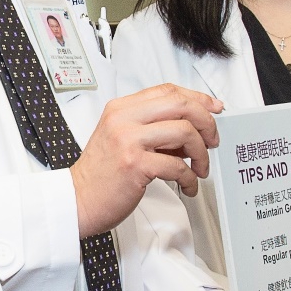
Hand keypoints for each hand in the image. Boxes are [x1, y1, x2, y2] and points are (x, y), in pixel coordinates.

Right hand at [71, 84, 222, 236]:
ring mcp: (129, 140)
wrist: (77, 200)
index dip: (197, 98)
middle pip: (181, 105)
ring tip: (199, 168)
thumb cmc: (99, 174)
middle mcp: (124, 119)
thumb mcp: (120, 138)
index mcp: (121, 109)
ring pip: (185, 131)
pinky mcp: (135, 164)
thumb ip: (151, 127)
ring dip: (201, 153)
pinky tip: (188, 185)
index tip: (213, 109)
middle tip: (212, 140)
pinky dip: (190, 178)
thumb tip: (191, 128)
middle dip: (206, 122)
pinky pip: (178, 166)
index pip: (168, 91)